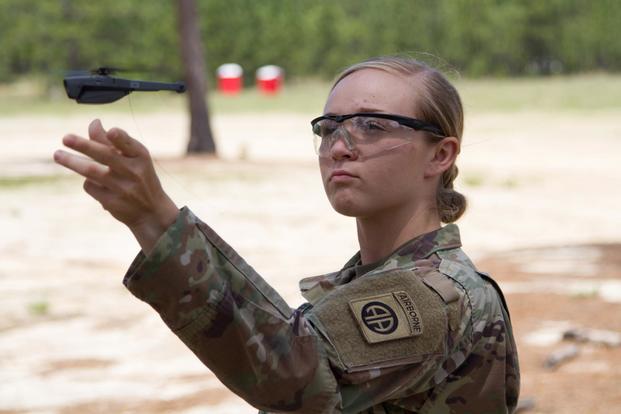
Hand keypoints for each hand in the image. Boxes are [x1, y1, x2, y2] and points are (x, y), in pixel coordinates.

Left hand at [53, 119, 178, 252]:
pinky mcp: (113, 203)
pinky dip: (88, 182)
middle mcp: (134, 171)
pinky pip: (90, 186)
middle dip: (84, 146)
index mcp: (140, 156)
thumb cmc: (139, 176)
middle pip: (106, 156)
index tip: (112, 132)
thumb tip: (94, 123)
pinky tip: (96, 185)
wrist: (151, 211)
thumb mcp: (133, 158)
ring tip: (57, 155)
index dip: (120, 138)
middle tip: (66, 138)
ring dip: (72, 162)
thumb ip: (113, 141)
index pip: (129, 145)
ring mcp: (123, 188)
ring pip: (92, 171)